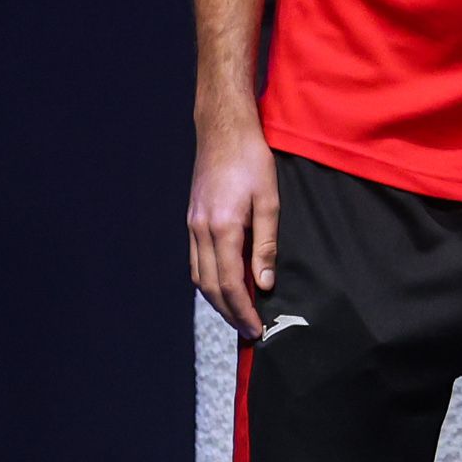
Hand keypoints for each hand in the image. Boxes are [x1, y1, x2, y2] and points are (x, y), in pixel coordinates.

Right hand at [188, 111, 280, 338]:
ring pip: (199, 276)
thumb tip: (264, 284)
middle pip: (210, 286)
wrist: (223, 130)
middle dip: (229, 312)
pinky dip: (209, 280)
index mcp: (222, 227)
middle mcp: (200, 230)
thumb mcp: (269, 201)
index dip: (243, 311)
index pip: (229, 283)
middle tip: (250, 331)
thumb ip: (266, 245)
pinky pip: (196, 260)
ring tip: (239, 314)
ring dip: (217, 300)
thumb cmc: (252, 160)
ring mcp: (192, 225)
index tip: (256, 330)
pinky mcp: (192, 219)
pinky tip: (225, 285)